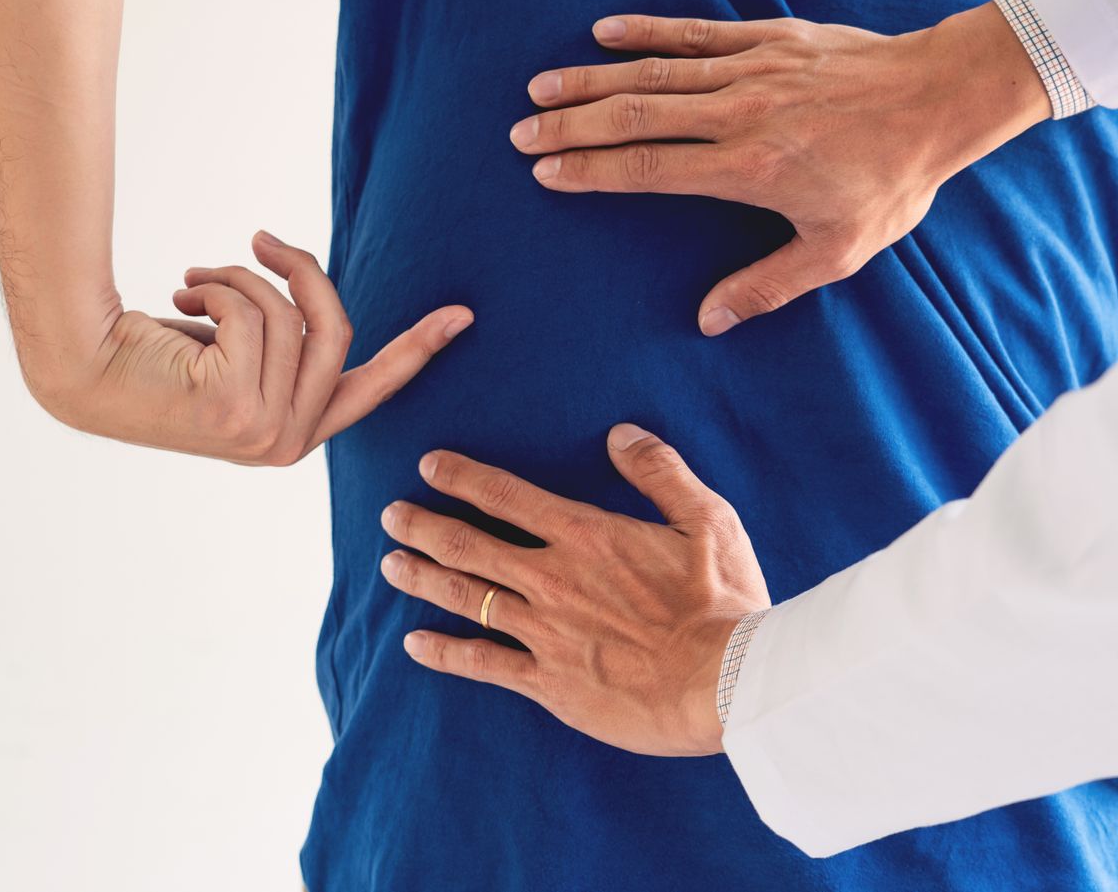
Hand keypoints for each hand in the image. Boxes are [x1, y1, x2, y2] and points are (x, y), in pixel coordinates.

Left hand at [34, 230, 471, 464]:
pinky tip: (178, 296)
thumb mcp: (237, 353)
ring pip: (286, 315)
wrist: (83, 369)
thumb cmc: (154, 359)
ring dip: (236, 280)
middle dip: (299, 271)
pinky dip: (214, 285)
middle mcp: (287, 443)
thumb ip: (282, 342)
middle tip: (259, 239)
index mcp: (296, 435)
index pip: (371, 384)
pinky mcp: (233, 406)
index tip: (461, 316)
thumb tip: (308, 293)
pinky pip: (251, 313)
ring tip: (192, 284)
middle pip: (336, 328)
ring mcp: (262, 431)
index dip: (418, 348)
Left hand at [378, 425, 767, 755]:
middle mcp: (552, 579)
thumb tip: (621, 433)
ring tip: (390, 564)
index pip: (507, 496)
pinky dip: (444, 652)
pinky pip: (483, 664)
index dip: (462, 476)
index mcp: (586, 536)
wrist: (726, 682)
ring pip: (465, 597)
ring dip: (423, 577)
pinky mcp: (550, 683)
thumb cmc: (723, 601)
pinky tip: (414, 643)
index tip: (428, 465)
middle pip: (468, 544)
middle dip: (423, 525)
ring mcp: (545, 633)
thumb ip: (660, 472)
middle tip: (391, 514)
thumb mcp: (706, 520)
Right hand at [508, 2, 1050, 333]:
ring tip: (541, 87)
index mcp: (750, 168)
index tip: (545, 174)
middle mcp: (740, 114)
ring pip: (654, 72)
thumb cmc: (892, 180)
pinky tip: (604, 30)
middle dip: (571, 125)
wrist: (940, 99)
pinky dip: (647, 31)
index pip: (650, 168)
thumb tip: (707, 321)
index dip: (592, 171)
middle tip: (520, 133)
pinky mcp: (769, 37)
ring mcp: (751, 69)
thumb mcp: (839, 250)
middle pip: (635, 116)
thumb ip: (768, 286)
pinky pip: (695, 32)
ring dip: (592, 78)